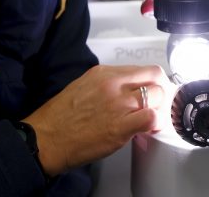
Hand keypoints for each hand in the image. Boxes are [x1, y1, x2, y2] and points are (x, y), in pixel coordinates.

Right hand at [24, 64, 174, 175]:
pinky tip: (149, 129)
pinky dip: (156, 123)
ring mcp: (118, 104)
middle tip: (161, 101)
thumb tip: (126, 89)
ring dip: (160, 108)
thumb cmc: (60, 118)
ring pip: (158, 95)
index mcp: (103, 73)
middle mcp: (113, 84)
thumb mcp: (82, 86)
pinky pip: (152, 118)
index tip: (155, 88)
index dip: (153, 80)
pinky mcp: (120, 126)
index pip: (142, 68)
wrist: (46, 139)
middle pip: (155, 76)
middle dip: (163, 89)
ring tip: (153, 118)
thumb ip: (107, 85)